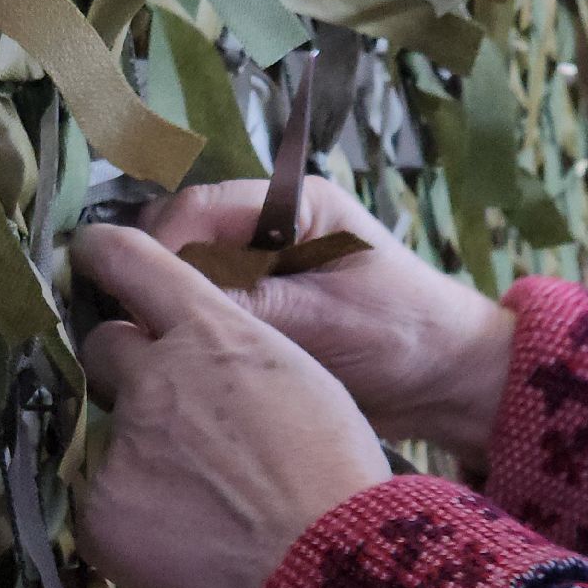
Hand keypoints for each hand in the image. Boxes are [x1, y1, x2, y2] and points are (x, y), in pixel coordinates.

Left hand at [72, 224, 391, 587]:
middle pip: (103, 348)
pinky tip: (183, 542)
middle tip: (172, 419)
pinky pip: (101, 504)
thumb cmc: (337, 474)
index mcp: (211, 333)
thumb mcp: (298, 381)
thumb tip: (198, 371)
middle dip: (126, 372)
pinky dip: (132, 521)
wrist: (329, 568)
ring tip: (199, 501)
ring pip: (106, 434)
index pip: (131, 262)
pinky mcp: (98, 511)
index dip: (105, 254)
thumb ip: (232, 361)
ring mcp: (121, 445)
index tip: (90, 254)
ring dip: (140, 457)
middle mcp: (153, 376)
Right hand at [136, 177, 513, 469]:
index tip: (141, 298)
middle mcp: (268, 228)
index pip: (199, 207)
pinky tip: (174, 364)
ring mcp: (260, 270)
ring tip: (150, 352)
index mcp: (293, 204)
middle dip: (155, 279)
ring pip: (184, 277)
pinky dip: (185, 333)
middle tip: (138, 330)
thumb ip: (252, 305)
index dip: (162, 248)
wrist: (449, 383)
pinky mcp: (258, 312)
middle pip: (180, 238)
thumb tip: (174, 304)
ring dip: (167, 309)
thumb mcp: (326, 319)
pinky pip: (204, 314)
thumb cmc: (404, 335)